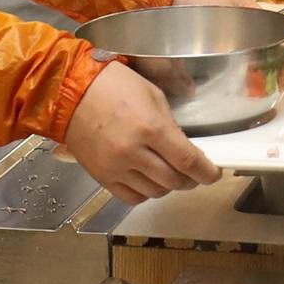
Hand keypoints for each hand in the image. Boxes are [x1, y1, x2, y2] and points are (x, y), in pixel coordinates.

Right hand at [64, 55, 220, 204]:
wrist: (70, 93)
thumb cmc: (113, 85)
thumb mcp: (152, 95)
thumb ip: (171, 126)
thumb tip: (186, 148)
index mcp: (151, 128)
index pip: (188, 161)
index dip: (206, 172)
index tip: (214, 174)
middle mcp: (134, 152)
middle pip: (174, 181)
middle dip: (190, 180)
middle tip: (194, 174)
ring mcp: (116, 168)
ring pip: (155, 192)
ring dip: (168, 186)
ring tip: (170, 175)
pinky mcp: (101, 177)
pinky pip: (131, 197)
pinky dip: (146, 193)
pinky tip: (149, 181)